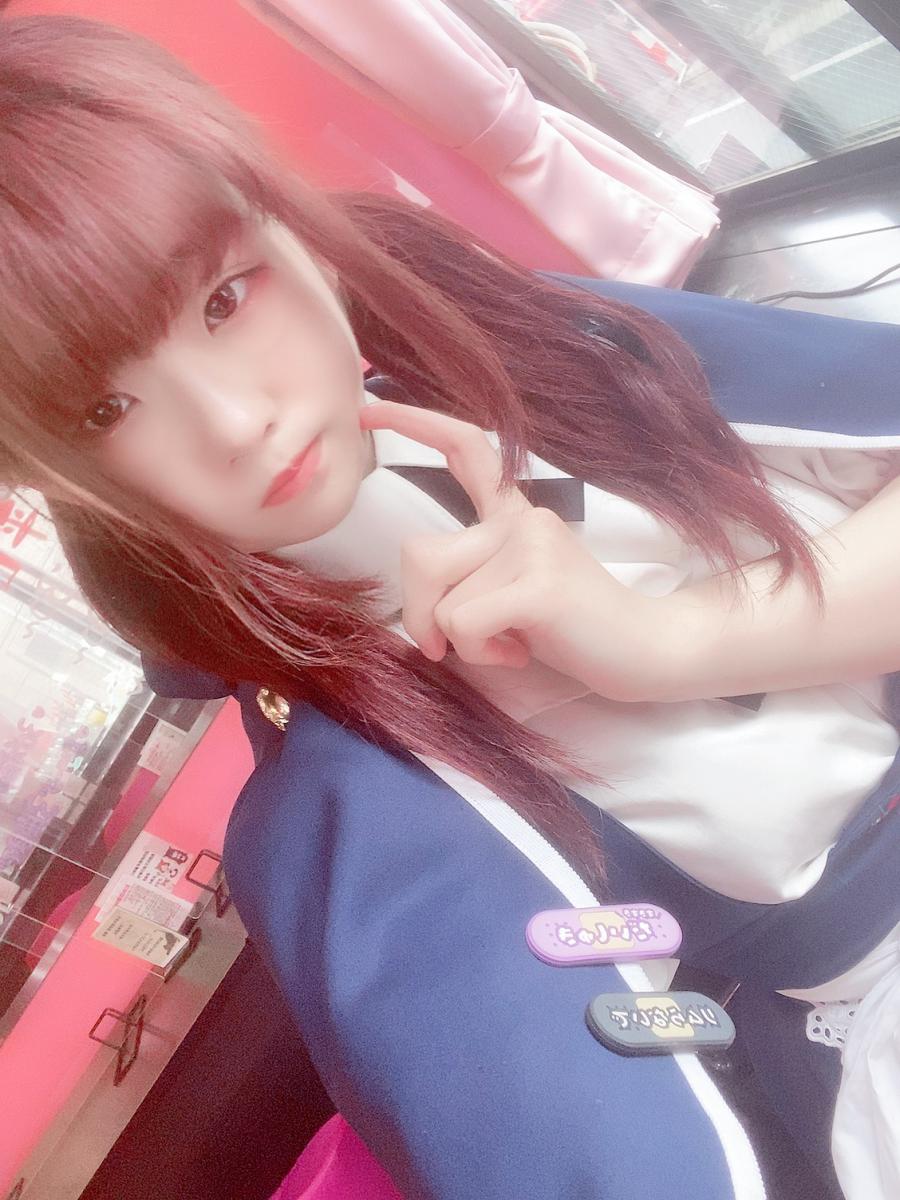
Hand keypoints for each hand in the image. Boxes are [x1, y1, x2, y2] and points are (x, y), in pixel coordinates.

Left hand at [359, 401, 657, 693]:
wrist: (645, 651)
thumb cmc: (572, 631)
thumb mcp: (507, 597)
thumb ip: (465, 583)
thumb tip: (418, 614)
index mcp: (514, 516)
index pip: (464, 449)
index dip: (414, 423)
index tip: (369, 408)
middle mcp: (521, 519)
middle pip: (419, 555)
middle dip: (419, 614)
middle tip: (454, 645)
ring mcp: (533, 545)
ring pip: (440, 602)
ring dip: (462, 642)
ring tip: (512, 642)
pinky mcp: (539, 583)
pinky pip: (462, 624)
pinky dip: (479, 653)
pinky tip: (520, 650)